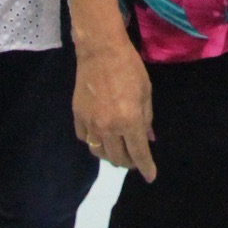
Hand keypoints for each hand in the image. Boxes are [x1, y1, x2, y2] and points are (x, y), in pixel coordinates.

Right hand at [75, 34, 155, 180]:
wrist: (100, 51)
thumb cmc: (129, 68)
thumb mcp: (146, 93)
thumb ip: (147, 119)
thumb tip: (148, 139)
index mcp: (129, 121)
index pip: (139, 153)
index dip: (146, 167)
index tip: (150, 176)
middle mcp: (108, 127)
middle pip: (118, 158)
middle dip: (129, 162)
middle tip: (135, 159)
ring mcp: (90, 123)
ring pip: (100, 152)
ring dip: (111, 156)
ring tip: (119, 151)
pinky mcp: (78, 117)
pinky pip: (85, 139)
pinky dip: (95, 143)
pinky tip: (102, 137)